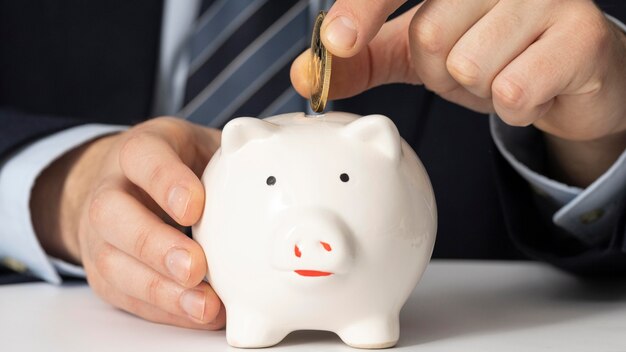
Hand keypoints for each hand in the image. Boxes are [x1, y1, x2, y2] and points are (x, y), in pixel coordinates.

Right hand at [31, 117, 224, 328]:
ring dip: (160, 289)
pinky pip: (126, 296)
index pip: (142, 156)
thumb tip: (279, 176)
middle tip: (194, 266)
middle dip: (153, 244)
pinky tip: (197, 314)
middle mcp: (111, 189)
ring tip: (203, 305)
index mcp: (141, 150)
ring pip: (112, 262)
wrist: (129, 186)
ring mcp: (100, 233)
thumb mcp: (204, 147)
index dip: (164, 181)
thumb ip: (232, 158)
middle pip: (111, 214)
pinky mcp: (105, 272)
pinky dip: (164, 310)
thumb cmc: (180, 166)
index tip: (194, 207)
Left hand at [291, 0, 625, 185]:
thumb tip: (306, 74)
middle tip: (471, 64)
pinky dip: (511, 107)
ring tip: (502, 73)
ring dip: (475, 89)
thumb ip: (362, 60)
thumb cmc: (493, 52)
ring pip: (468, 66)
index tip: (339, 40)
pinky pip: (511, 91)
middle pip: (429, 35)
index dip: (363, 11)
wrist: (566, 76)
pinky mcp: (581, 34)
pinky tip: (531, 90)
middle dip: (439, 70)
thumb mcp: (418, 53)